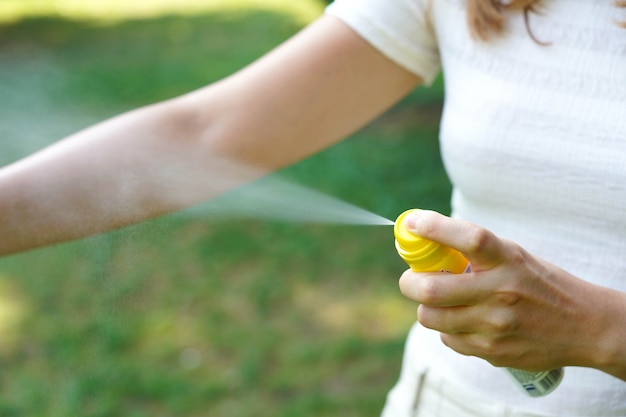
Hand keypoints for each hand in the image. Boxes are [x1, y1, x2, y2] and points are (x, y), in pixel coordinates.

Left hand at [398, 210, 625, 376]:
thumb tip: (424, 241)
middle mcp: (501, 292)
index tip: (412, 223)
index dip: (436, 228)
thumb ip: (474, 252)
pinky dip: (446, 329)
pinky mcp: (492, 351)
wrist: (584, 327)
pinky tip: (464, 321)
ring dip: (426, 308)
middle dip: (409, 282)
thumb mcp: (513, 257)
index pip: (469, 239)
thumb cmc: (539, 284)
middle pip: (432, 289)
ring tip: (439, 301)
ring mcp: (495, 326)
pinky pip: (447, 339)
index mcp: (508, 260)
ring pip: (430, 317)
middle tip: (411, 279)